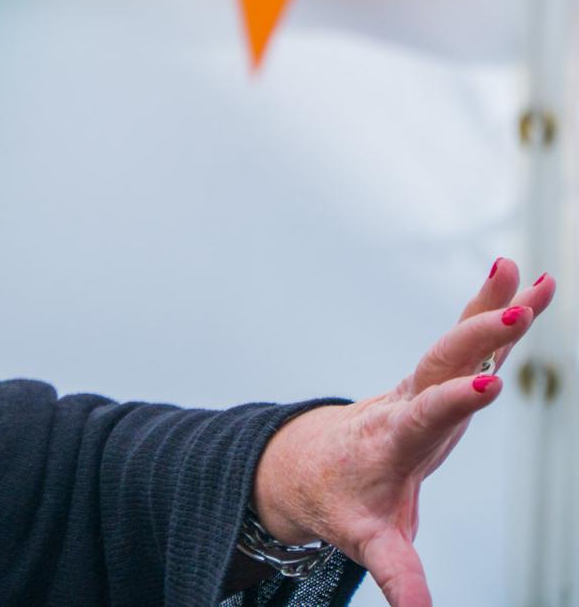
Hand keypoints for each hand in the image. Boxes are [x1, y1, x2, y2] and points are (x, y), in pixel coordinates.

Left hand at [251, 258, 552, 606]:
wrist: (312, 461)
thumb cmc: (342, 499)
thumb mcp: (364, 537)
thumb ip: (394, 571)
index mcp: (392, 439)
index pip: (423, 417)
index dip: (452, 403)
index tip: (485, 386)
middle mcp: (407, 402)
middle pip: (440, 365)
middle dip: (475, 339)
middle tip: (514, 313)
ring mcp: (424, 385)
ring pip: (458, 342)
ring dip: (491, 306)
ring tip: (530, 274)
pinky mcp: (441, 378)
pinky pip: (472, 339)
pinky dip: (497, 308)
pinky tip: (533, 280)